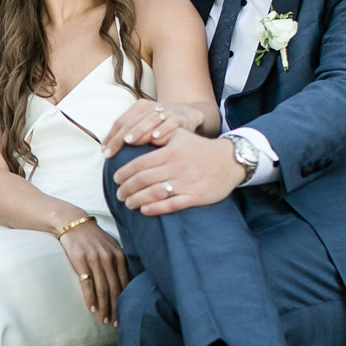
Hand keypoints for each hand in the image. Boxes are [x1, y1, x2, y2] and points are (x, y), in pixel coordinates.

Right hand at [58, 219, 128, 323]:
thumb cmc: (93, 237)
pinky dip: (90, 298)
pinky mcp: (80, 262)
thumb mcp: (111, 245)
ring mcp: (95, 260)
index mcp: (119, 255)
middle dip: (115, 308)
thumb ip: (120, 261)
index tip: (124, 315)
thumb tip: (128, 281)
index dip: (125, 301)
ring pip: (102, 289)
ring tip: (104, 320)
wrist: (73, 223)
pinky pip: (87, 284)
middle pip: (115, 289)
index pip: (125, 283)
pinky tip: (92, 308)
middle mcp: (109, 258)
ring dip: (104, 307)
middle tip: (115, 323)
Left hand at [102, 100, 207, 155]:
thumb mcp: (145, 127)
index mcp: (140, 108)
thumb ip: (129, 136)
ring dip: (139, 131)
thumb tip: (106, 151)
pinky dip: (163, 129)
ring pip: (149, 120)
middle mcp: (151, 107)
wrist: (189, 114)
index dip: (111, 137)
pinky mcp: (181, 118)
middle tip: (111, 152)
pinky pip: (171, 123)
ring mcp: (167, 111)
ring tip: (129, 142)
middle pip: (132, 122)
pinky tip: (156, 138)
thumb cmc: (162, 125)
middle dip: (120, 138)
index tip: (104, 152)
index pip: (121, 122)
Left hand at [113, 132, 244, 215]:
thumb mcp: (180, 135)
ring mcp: (186, 183)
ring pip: (154, 193)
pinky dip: (155, 208)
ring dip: (137, 200)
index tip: (116, 178)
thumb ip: (159, 135)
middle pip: (143, 180)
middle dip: (126, 188)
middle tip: (119, 193)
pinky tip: (144, 210)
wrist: (230, 160)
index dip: (124, 172)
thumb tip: (137, 136)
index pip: (140, 164)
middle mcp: (177, 168)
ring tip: (128, 203)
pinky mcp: (195, 197)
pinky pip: (171, 205)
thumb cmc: (200, 148)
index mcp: (170, 152)